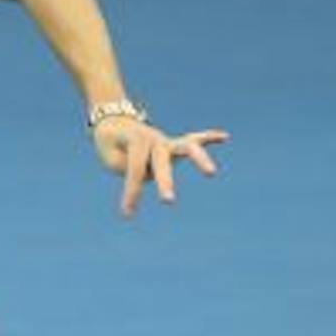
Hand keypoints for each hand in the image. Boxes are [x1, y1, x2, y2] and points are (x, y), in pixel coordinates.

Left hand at [90, 116, 228, 216]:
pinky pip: (194, 139)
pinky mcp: (174, 144)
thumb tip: (147, 176)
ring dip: (199, 159)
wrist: (114, 122)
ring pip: (186, 146)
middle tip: (168, 202)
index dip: (132, 190)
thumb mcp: (110, 157)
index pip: (136, 167)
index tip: (127, 213)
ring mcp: (166, 141)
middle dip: (166, 180)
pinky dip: (209, 137)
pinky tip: (225, 137)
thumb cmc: (111, 144)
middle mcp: (155, 139)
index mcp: (135, 140)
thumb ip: (129, 167)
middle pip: (162, 160)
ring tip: (211, 172)